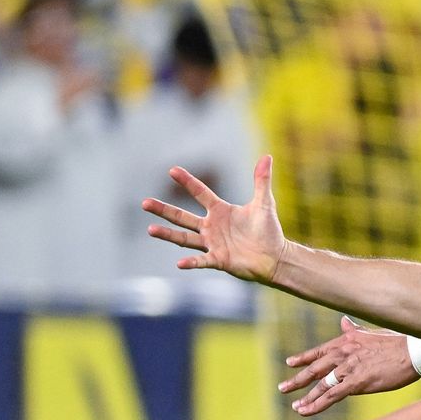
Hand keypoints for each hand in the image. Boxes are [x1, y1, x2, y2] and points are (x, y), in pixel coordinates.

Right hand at [143, 155, 285, 283]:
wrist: (276, 257)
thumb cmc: (269, 231)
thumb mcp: (264, 203)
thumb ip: (262, 181)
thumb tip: (267, 156)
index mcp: (220, 211)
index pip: (200, 193)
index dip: (188, 182)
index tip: (172, 170)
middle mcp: (211, 226)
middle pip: (183, 217)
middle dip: (164, 210)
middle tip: (144, 203)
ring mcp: (213, 243)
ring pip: (185, 238)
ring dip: (168, 234)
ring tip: (150, 228)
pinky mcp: (219, 259)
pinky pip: (202, 261)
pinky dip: (192, 262)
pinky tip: (180, 263)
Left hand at [279, 316, 416, 415]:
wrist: (414, 351)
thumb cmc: (399, 343)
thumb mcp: (372, 333)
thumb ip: (355, 330)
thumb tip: (344, 321)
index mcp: (347, 340)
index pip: (320, 350)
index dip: (304, 357)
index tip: (290, 362)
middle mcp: (343, 352)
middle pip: (315, 368)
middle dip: (298, 379)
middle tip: (283, 387)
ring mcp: (349, 368)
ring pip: (322, 384)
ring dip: (307, 396)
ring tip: (296, 406)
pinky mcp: (357, 382)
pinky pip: (332, 395)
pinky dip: (317, 404)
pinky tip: (307, 411)